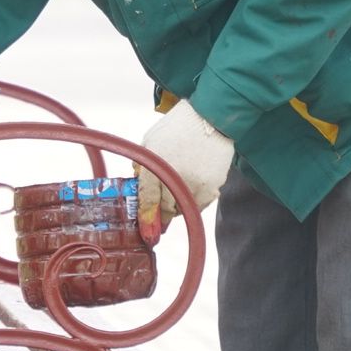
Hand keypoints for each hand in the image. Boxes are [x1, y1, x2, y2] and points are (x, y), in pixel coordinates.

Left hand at [135, 100, 233, 245]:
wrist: (209, 117)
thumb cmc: (176, 128)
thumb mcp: (151, 141)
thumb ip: (143, 165)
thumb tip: (138, 186)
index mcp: (156, 163)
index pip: (148, 199)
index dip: (146, 218)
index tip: (146, 232)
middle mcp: (175, 175)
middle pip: (166, 209)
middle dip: (161, 214)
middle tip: (158, 216)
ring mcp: (195, 182)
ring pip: (183, 209)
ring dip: (177, 207)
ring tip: (177, 193)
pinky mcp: (212, 186)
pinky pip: (200, 204)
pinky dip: (194, 201)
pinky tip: (192, 187)